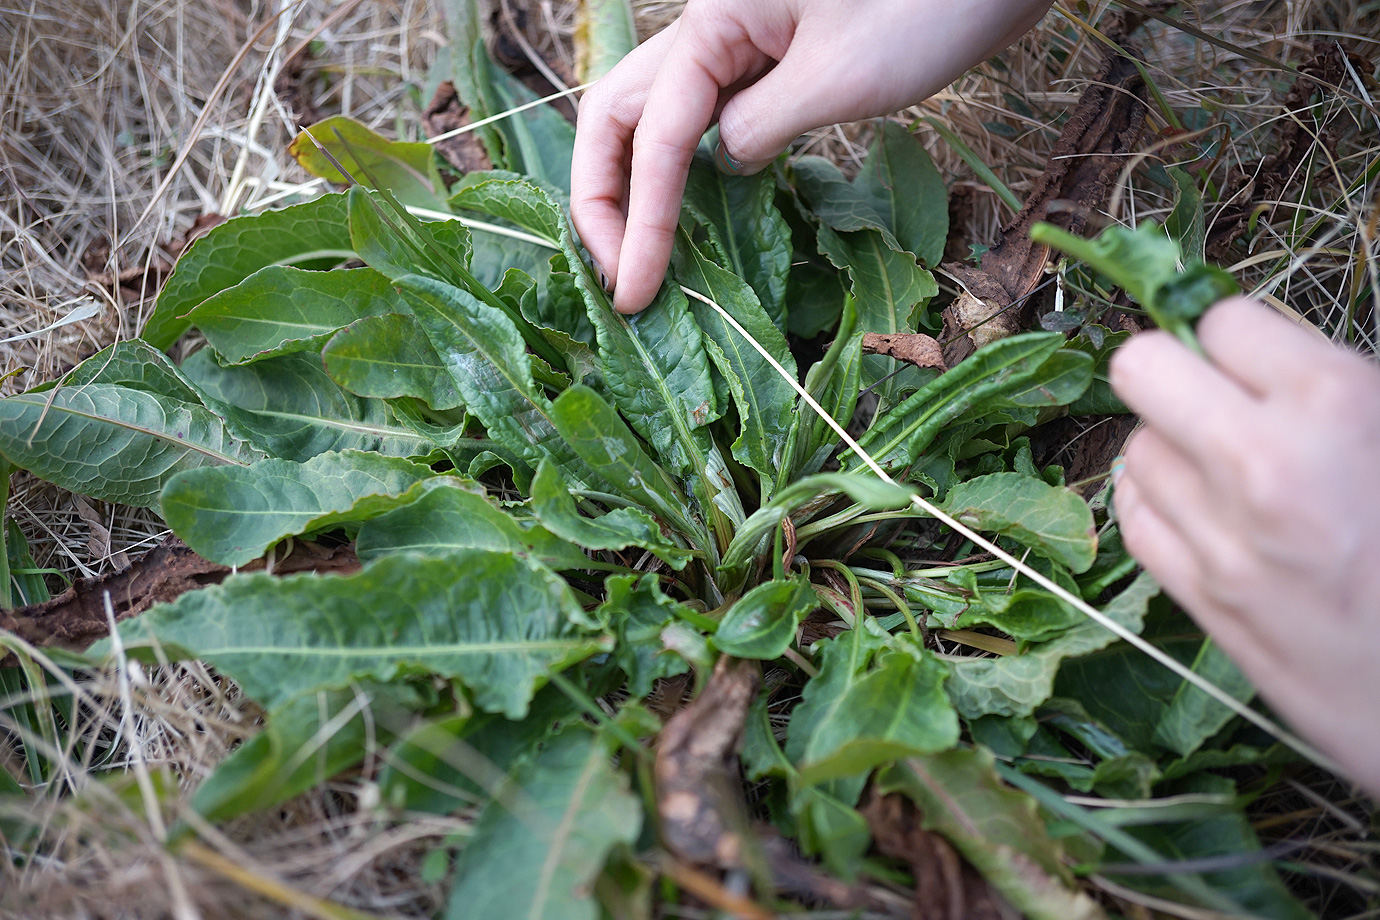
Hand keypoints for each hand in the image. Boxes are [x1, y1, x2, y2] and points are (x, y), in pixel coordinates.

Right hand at [571, 0, 1053, 313]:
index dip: (639, 222)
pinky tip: (693, 211)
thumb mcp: (839, 78)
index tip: (633, 294)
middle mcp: (711, 19)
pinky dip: (690, 164)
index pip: (654, 136)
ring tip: (639, 257)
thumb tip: (722, 162)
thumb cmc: (932, 2)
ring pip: (659, 112)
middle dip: (607, 197)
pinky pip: (709, 111)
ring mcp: (742, 33)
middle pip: (622, 112)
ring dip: (639, 183)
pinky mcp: (776, 51)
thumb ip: (759, 127)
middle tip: (617, 275)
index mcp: (713, 17)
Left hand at [1111, 297, 1379, 794]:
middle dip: (1176, 374)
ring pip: (1136, 447)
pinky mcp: (1200, 596)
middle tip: (1217, 400)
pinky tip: (1208, 514)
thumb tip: (1262, 352)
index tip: (1263, 364)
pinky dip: (1161, 505)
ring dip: (1175, 448)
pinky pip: (1135, 516)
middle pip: (1140, 367)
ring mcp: (1222, 535)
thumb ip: (1336, 387)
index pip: (1225, 319)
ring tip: (1232, 473)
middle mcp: (1263, 462)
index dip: (1246, 340)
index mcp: (1336, 403)